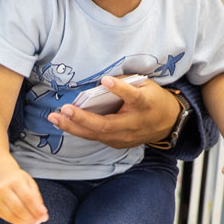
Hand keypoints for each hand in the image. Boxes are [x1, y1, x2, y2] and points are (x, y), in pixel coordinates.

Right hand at [0, 167, 47, 223]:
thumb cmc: (16, 179)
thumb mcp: (29, 182)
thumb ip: (36, 197)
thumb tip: (42, 214)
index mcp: (14, 180)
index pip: (27, 197)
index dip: (36, 209)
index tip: (44, 215)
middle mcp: (3, 189)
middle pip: (19, 208)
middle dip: (32, 217)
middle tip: (40, 220)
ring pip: (13, 216)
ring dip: (26, 222)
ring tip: (34, 221)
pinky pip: (8, 218)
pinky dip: (19, 222)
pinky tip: (25, 221)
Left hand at [48, 77, 179, 148]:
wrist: (168, 123)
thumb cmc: (154, 99)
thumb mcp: (146, 85)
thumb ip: (126, 82)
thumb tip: (100, 82)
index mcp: (145, 105)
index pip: (133, 97)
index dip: (120, 89)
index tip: (105, 80)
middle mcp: (133, 124)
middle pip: (105, 125)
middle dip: (82, 118)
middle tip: (64, 110)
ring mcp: (125, 137)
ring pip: (96, 134)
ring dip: (73, 127)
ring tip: (54, 118)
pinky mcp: (117, 143)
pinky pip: (95, 137)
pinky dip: (78, 130)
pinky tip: (63, 122)